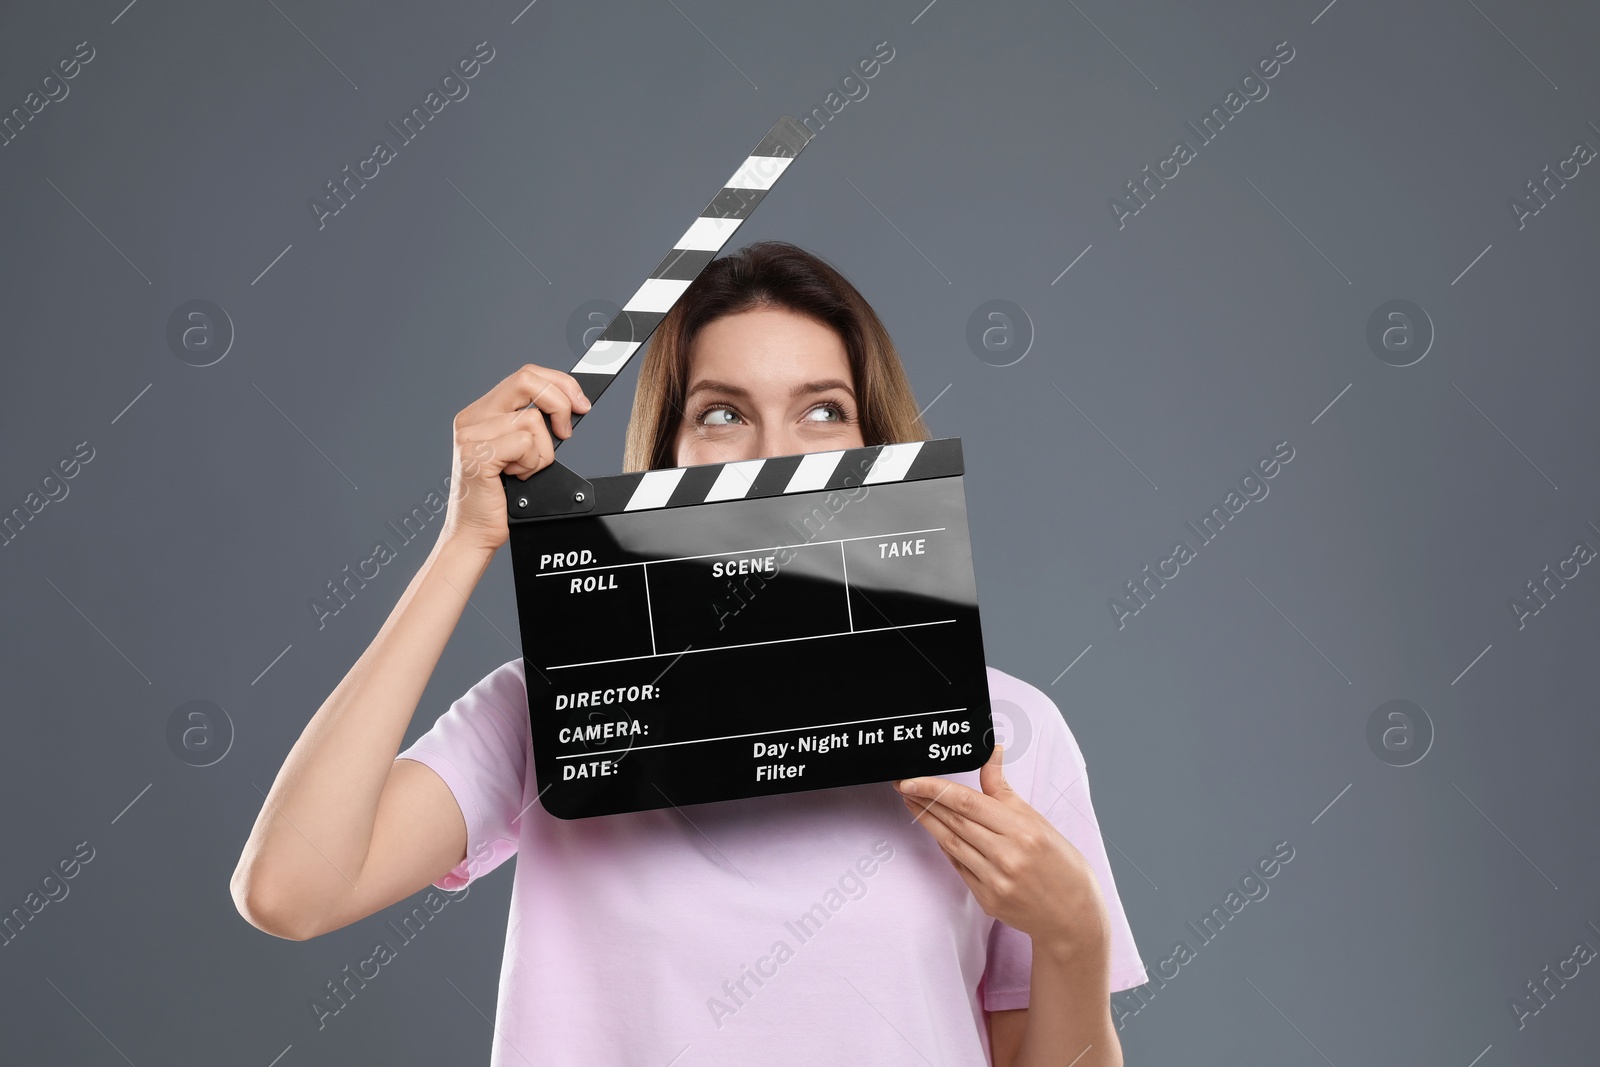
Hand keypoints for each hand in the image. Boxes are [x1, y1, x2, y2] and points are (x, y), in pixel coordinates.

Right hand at [437, 363, 590, 553]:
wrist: (474, 533)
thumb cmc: (500, 498)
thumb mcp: (519, 453)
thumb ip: (532, 425)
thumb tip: (571, 404)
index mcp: (480, 413)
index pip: (526, 376)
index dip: (559, 383)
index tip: (580, 402)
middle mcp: (472, 418)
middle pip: (528, 381)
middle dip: (560, 402)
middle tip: (566, 431)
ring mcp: (471, 435)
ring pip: (533, 421)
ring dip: (542, 453)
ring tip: (524, 471)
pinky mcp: (478, 454)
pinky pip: (525, 444)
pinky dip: (532, 464)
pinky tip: (516, 478)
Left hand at [895, 745, 1111, 961]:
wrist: (1073, 915)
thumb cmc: (1060, 863)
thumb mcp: (1037, 820)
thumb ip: (1004, 789)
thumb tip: (991, 752)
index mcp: (1022, 831)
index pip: (967, 803)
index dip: (934, 789)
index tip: (909, 780)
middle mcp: (1007, 856)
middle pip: (954, 822)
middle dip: (924, 801)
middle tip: (902, 786)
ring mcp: (995, 881)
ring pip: (951, 843)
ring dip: (927, 822)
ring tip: (911, 804)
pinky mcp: (987, 899)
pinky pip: (959, 866)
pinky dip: (946, 846)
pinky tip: (936, 831)